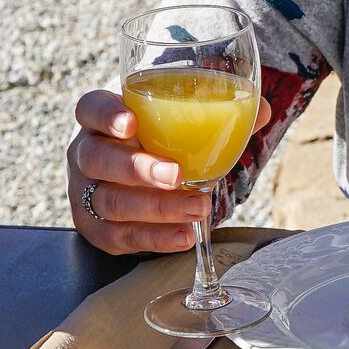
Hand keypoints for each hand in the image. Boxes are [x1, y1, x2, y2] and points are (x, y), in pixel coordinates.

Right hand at [69, 89, 209, 256]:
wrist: (137, 188)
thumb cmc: (156, 146)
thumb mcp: (175, 126)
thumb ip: (216, 117)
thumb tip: (263, 111)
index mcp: (100, 120)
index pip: (90, 109)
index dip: (105, 115)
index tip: (130, 123)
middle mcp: (86, 155)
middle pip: (98, 159)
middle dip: (138, 169)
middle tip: (176, 175)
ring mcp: (86, 194)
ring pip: (111, 202)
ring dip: (157, 208)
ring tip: (198, 207)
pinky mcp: (98, 229)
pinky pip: (123, 236)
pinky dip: (156, 239)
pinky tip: (184, 235)